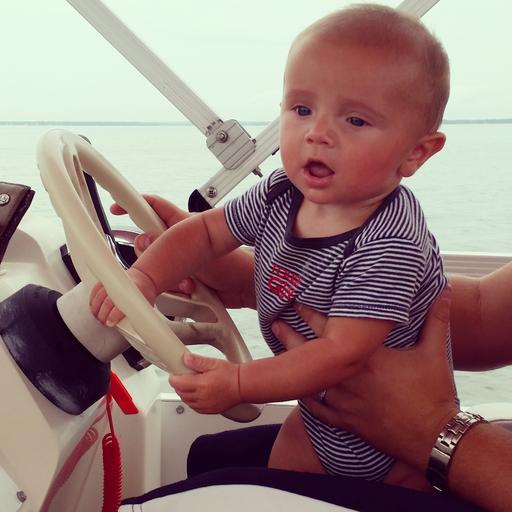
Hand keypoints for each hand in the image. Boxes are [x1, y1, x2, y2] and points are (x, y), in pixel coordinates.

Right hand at [89, 267, 157, 325]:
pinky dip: (93, 298)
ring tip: (97, 316)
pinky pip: (96, 289)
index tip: (109, 323)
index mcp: (134, 295)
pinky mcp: (108, 281)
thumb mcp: (146, 305)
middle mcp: (122, 288)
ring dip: (96, 308)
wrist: (145, 278)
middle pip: (107, 303)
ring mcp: (114, 283)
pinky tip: (93, 305)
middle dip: (102, 315)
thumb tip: (135, 328)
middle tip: (103, 321)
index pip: (120, 307)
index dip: (113, 317)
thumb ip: (139, 316)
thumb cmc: (145, 293)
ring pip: (99, 296)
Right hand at [114, 195, 254, 308]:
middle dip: (151, 261)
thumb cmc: (234, 263)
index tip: (115, 208)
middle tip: (163, 266)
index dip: (132, 204)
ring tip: (188, 283)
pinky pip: (166, 288)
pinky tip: (190, 292)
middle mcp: (177, 243)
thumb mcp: (198, 250)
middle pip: (147, 247)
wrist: (247, 288)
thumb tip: (143, 242)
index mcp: (181, 224)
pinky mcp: (183, 283)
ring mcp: (180, 264)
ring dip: (169, 281)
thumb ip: (166, 247)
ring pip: (155, 271)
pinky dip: (175, 293)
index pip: (152, 206)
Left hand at [169, 353, 241, 413]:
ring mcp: (204, 405)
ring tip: (189, 384)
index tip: (174, 373)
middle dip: (178, 385)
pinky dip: (191, 401)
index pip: (178, 383)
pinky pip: (194, 407)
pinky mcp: (208, 410)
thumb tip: (186, 358)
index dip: (173, 377)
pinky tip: (196, 394)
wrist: (242, 386)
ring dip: (184, 393)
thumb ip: (198, 361)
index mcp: (201, 384)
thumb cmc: (231, 375)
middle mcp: (201, 397)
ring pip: (186, 401)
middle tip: (182, 377)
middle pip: (180, 393)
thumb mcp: (213, 363)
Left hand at [273, 288, 458, 471]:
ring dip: (295, 366)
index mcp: (367, 357)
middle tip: (275, 323)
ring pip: (309, 380)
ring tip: (279, 353)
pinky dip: (305, 398)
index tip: (295, 302)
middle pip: (310, 353)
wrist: (435, 437)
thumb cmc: (433, 395)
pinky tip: (296, 390)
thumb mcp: (435, 352)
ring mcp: (344, 402)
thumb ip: (437, 319)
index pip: (329, 330)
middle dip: (290, 335)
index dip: (309, 314)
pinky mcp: (345, 421)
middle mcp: (349, 378)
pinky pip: (317, 410)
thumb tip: (445, 291)